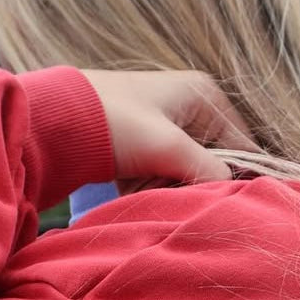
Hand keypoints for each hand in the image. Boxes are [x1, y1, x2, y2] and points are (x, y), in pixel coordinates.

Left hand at [78, 69, 258, 194]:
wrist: (56, 122)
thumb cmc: (115, 123)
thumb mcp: (170, 148)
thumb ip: (208, 171)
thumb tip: (232, 193)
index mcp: (204, 94)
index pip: (243, 144)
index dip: (239, 177)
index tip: (229, 205)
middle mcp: (188, 106)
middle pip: (212, 162)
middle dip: (194, 185)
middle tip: (174, 194)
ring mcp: (164, 126)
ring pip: (185, 173)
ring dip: (169, 189)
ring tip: (145, 188)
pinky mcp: (142, 145)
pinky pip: (160, 176)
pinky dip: (150, 188)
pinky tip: (132, 189)